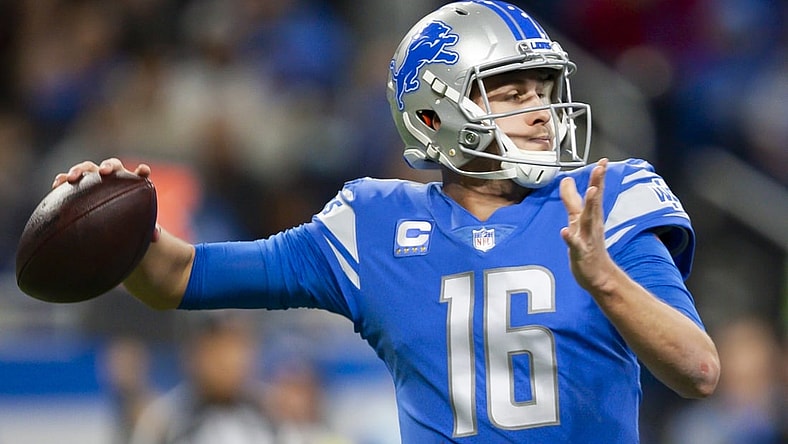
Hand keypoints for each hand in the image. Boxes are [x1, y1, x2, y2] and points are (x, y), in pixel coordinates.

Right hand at [52, 158, 159, 240]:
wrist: (109, 222)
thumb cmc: (128, 223)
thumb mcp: (139, 228)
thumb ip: (148, 229)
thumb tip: (156, 238)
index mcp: (132, 184)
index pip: (140, 174)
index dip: (142, 172)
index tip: (144, 171)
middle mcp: (114, 178)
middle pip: (112, 166)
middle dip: (108, 166)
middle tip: (105, 172)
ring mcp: (95, 179)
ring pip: (88, 168)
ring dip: (80, 170)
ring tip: (71, 178)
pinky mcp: (79, 185)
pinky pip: (69, 180)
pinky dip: (63, 179)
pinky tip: (56, 185)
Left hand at [559, 158, 613, 291]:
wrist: (598, 276)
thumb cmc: (588, 245)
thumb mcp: (577, 219)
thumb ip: (571, 199)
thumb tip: (566, 179)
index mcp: (592, 215)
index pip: (596, 192)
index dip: (598, 177)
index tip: (603, 160)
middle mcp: (592, 224)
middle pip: (595, 202)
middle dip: (597, 184)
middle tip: (600, 168)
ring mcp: (587, 238)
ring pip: (588, 220)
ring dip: (590, 205)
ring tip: (591, 191)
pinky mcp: (581, 254)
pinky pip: (576, 245)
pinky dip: (570, 238)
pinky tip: (565, 231)